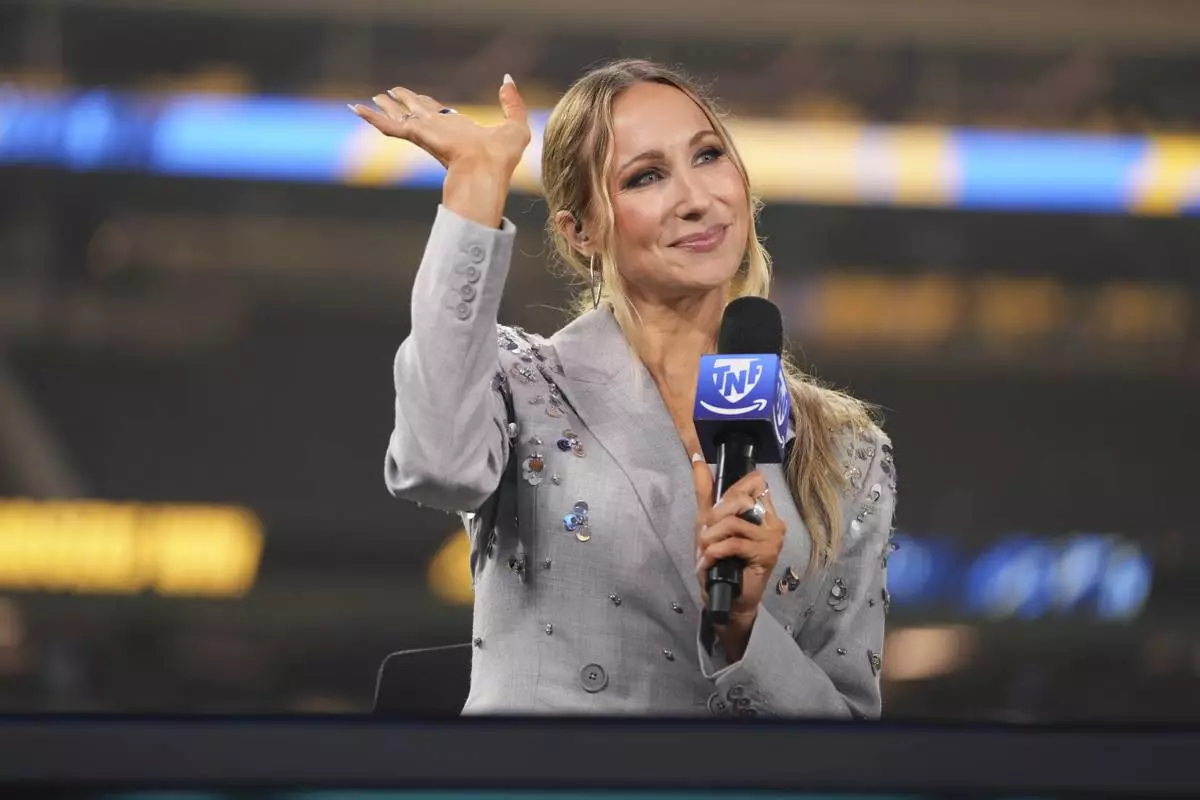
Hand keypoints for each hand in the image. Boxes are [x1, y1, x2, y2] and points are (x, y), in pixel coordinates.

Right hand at [349, 75, 530, 177]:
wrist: (485, 171)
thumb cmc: (501, 158)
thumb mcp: (516, 126)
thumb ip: (512, 102)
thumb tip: (505, 80)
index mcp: (459, 130)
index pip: (440, 114)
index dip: (428, 104)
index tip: (420, 97)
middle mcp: (440, 131)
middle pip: (417, 111)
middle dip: (404, 102)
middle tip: (390, 93)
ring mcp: (426, 134)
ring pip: (400, 116)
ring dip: (387, 107)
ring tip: (373, 98)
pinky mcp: (416, 136)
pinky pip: (389, 126)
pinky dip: (372, 117)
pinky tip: (356, 109)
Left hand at [691, 456, 784, 641]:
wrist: (729, 598)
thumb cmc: (722, 560)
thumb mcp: (708, 522)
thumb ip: (706, 490)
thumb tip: (697, 459)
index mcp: (762, 508)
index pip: (754, 481)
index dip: (731, 490)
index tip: (714, 511)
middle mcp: (772, 519)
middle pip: (741, 498)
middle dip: (714, 515)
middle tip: (705, 534)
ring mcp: (773, 537)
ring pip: (733, 522)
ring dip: (711, 538)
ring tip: (705, 551)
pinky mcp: (767, 554)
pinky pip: (734, 543)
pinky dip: (715, 552)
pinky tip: (710, 561)